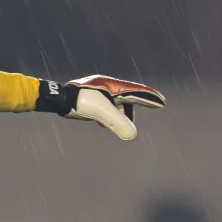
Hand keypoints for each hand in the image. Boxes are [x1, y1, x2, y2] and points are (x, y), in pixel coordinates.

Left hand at [38, 75, 165, 139]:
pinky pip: (106, 108)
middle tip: (151, 108)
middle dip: (137, 105)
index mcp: (113, 87)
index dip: (150, 98)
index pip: (137, 92)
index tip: (162, 102)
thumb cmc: (79, 101)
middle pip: (128, 98)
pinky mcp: (91, 100)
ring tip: (115, 125)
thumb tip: (132, 135)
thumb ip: (117, 122)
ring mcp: (99, 93)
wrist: (58, 98)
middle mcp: (108, 88)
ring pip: (116, 105)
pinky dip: (109, 116)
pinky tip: (102, 125)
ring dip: (119, 115)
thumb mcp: (100, 113)